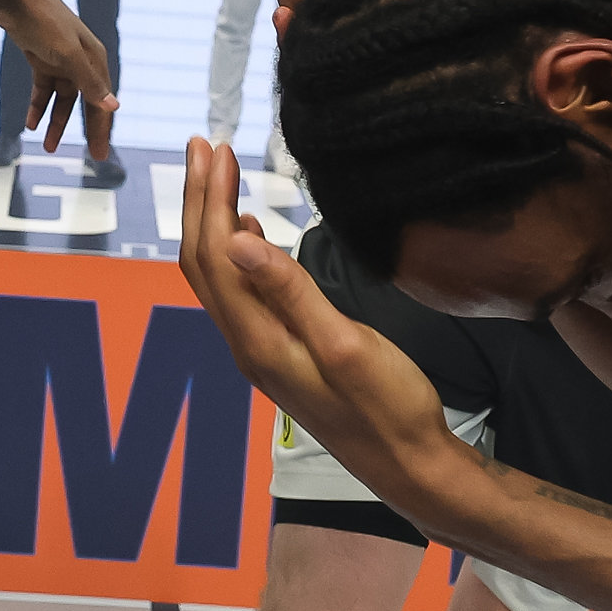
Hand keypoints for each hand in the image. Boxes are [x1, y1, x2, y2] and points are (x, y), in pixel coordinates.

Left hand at [0, 0, 116, 159]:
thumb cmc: (44, 21)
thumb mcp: (67, 55)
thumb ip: (89, 82)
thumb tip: (114, 107)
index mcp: (94, 59)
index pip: (102, 101)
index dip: (102, 128)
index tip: (100, 154)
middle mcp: (81, 61)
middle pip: (86, 103)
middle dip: (86, 130)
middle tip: (92, 157)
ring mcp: (60, 60)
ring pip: (61, 99)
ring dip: (55, 122)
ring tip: (47, 145)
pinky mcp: (40, 57)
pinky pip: (43, 89)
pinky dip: (38, 106)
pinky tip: (30, 124)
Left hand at [176, 138, 475, 512]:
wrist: (410, 466)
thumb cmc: (390, 407)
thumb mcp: (347, 345)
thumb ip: (291, 293)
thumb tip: (237, 240)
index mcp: (259, 341)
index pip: (216, 257)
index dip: (212, 200)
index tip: (218, 147)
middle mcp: (248, 347)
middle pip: (205, 264)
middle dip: (202, 202)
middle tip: (205, 145)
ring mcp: (262, 353)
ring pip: (219, 279)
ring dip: (215, 223)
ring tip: (219, 175)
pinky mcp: (281, 355)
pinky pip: (241, 295)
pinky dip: (237, 254)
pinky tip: (250, 233)